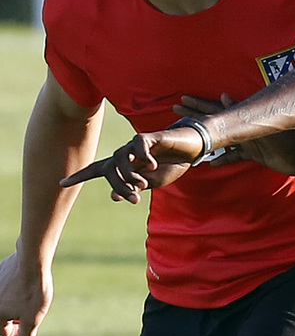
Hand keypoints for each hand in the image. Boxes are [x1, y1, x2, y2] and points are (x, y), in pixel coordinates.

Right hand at [0, 252, 50, 335]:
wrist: (32, 260)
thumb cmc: (32, 290)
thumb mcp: (33, 318)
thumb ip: (27, 333)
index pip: (4, 333)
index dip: (20, 332)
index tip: (32, 323)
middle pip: (4, 316)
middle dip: (18, 317)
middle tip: (31, 310)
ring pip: (6, 300)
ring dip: (18, 301)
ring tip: (31, 295)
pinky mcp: (1, 271)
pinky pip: (9, 284)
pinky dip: (18, 287)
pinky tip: (28, 281)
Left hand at [59, 127, 204, 201]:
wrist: (191, 151)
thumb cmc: (172, 165)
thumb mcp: (152, 182)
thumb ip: (133, 188)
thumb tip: (113, 196)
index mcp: (126, 165)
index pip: (99, 169)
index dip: (81, 175)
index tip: (61, 183)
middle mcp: (127, 153)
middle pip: (109, 168)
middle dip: (118, 184)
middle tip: (134, 198)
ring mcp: (137, 145)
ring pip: (120, 158)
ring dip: (129, 174)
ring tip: (143, 184)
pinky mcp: (151, 137)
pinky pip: (139, 146)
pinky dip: (144, 157)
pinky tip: (154, 164)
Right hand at [175, 94, 294, 174]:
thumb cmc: (287, 139)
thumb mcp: (264, 124)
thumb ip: (244, 112)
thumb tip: (225, 96)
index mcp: (243, 118)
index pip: (215, 109)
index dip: (198, 105)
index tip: (181, 99)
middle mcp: (243, 127)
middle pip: (214, 120)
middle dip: (195, 115)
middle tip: (175, 110)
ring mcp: (248, 139)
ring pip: (221, 138)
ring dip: (207, 139)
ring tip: (189, 139)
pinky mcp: (254, 153)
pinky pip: (235, 156)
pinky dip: (223, 159)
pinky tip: (211, 164)